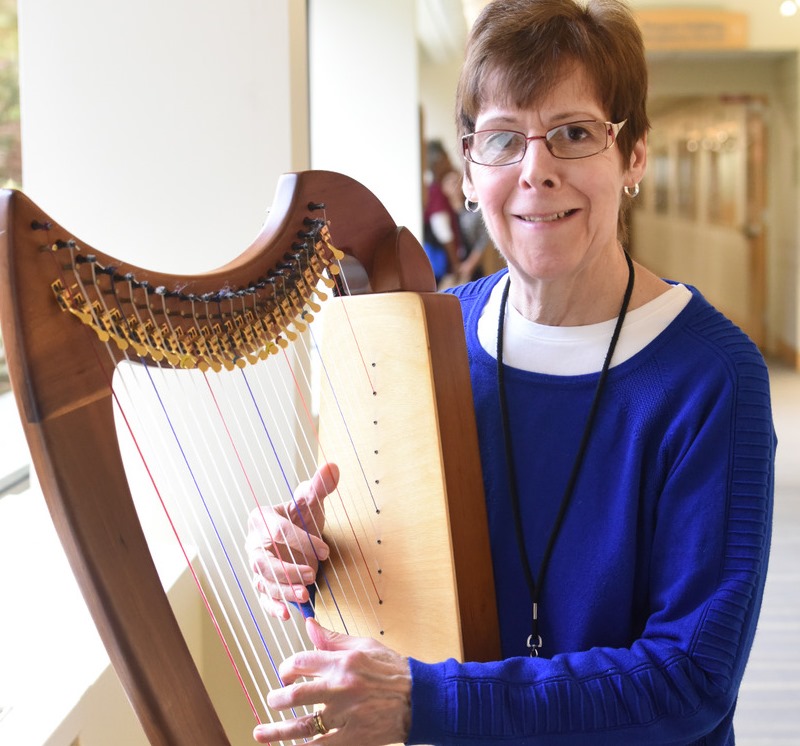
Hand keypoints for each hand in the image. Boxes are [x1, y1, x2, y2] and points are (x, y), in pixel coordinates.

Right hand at [247, 463, 338, 619]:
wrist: (296, 533)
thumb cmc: (301, 515)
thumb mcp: (311, 501)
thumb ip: (320, 485)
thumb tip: (333, 467)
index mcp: (261, 519)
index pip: (279, 530)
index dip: (301, 541)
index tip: (326, 550)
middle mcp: (253, 544)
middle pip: (265, 561)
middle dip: (287, 570)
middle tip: (311, 575)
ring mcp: (256, 566)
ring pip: (264, 581)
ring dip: (283, 590)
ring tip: (304, 595)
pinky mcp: (262, 583)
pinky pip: (263, 597)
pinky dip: (273, 607)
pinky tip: (287, 614)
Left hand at [253, 618, 411, 744]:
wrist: (419, 698)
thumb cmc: (391, 670)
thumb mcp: (364, 646)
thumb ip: (332, 639)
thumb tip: (308, 625)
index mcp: (343, 662)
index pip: (301, 662)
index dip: (286, 668)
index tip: (285, 674)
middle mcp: (341, 688)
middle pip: (296, 696)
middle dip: (277, 699)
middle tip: (271, 700)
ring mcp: (346, 716)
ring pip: (303, 726)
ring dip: (278, 731)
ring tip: (260, 732)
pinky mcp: (354, 738)